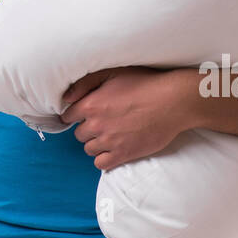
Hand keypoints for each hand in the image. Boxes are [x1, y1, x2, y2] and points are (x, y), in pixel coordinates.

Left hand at [58, 66, 195, 171]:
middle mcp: (96, 125)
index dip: (75, 114)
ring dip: (96, 143)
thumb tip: (66, 98)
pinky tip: (112, 149)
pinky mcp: (123, 154)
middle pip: (79, 134)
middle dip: (87, 128)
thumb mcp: (112, 73)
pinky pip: (101, 164)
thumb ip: (84, 84)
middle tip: (102, 122)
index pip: (68, 116)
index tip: (84, 114)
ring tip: (109, 135)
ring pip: (89, 149)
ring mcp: (109, 142)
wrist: (172, 102)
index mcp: (91, 104)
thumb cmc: (144, 83)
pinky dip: (104, 158)